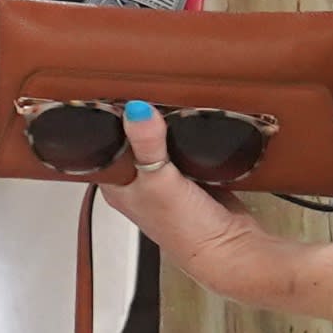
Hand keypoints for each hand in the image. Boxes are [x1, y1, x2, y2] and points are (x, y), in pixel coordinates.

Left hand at [91, 103, 290, 304]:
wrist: (232, 250)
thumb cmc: (185, 227)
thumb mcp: (159, 182)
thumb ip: (147, 144)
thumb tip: (135, 108)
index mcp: (116, 185)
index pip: (100, 145)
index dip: (102, 120)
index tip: (107, 88)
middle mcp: (137, 183)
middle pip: (132, 141)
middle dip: (136, 118)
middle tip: (142, 83)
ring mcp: (167, 182)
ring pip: (160, 145)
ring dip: (164, 127)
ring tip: (165, 93)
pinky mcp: (195, 179)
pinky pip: (187, 151)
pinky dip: (188, 138)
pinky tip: (190, 117)